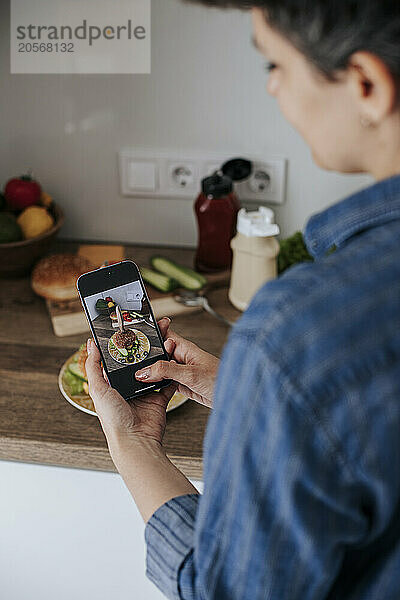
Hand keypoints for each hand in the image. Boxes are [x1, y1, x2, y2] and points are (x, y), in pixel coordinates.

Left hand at [85, 320, 176, 447]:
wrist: (135, 441)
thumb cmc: (114, 421)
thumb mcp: (98, 390)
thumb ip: (93, 367)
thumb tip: (91, 345)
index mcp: (113, 384)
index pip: (118, 360)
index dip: (124, 346)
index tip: (131, 331)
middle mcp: (129, 387)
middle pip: (138, 363)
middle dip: (145, 349)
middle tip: (152, 334)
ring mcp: (145, 393)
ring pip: (154, 370)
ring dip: (160, 358)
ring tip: (165, 344)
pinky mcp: (159, 400)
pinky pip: (167, 384)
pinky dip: (172, 375)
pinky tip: (174, 363)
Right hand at [135, 319, 218, 408]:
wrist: (232, 398)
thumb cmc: (220, 379)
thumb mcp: (190, 373)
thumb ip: (166, 371)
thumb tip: (145, 371)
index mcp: (184, 348)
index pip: (164, 334)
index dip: (151, 332)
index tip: (136, 333)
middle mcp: (181, 358)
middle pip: (158, 353)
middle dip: (146, 356)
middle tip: (132, 360)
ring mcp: (180, 371)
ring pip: (159, 368)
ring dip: (150, 371)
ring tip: (136, 374)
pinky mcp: (181, 384)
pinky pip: (164, 381)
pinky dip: (156, 383)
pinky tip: (148, 386)